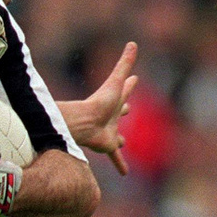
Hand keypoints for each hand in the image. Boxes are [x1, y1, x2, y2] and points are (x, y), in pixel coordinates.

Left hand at [62, 42, 137, 174]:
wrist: (83, 123)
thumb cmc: (98, 103)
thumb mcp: (115, 81)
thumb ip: (123, 63)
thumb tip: (133, 42)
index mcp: (114, 100)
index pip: (124, 89)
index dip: (129, 83)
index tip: (133, 78)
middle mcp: (111, 115)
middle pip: (119, 111)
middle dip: (124, 109)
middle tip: (127, 108)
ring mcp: (109, 130)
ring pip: (117, 135)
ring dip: (119, 138)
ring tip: (123, 141)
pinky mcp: (107, 145)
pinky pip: (115, 156)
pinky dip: (119, 163)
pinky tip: (124, 173)